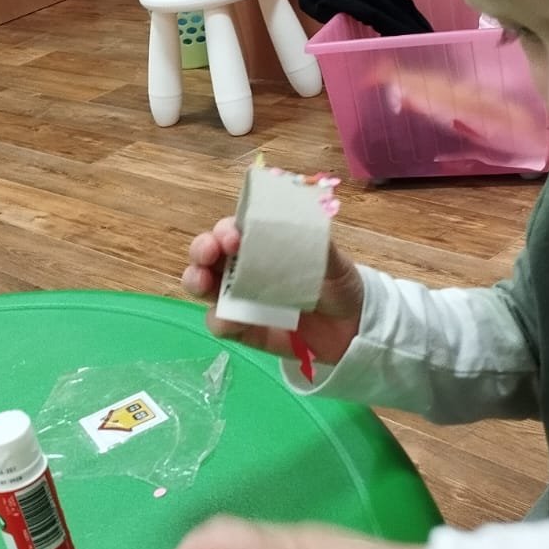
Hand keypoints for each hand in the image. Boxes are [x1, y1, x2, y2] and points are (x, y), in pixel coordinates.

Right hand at [182, 217, 364, 362]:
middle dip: (202, 249)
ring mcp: (240, 299)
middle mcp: (244, 268)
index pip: (233, 229)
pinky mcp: (243, 330)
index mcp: (261, 245)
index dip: (226, 229)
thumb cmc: (338, 285)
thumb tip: (301, 218)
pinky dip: (219, 320)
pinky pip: (221, 324)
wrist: (352, 330)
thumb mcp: (332, 260)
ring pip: (204, 286)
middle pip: (208, 254)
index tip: (234, 237)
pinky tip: (229, 320)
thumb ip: (315, 241)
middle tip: (209, 253)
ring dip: (196, 280)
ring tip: (202, 282)